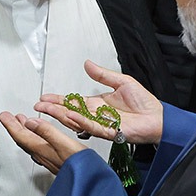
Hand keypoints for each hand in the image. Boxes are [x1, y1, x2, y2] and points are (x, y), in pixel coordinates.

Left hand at [0, 112, 86, 174]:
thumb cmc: (79, 164)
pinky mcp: (54, 160)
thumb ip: (46, 131)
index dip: (10, 124)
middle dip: (14, 126)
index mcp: (41, 149)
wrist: (89, 181)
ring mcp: (47, 158)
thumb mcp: (63, 143)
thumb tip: (30, 122)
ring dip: (24, 130)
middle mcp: (42, 155)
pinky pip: (37, 146)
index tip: (3, 116)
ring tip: (21, 122)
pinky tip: (38, 135)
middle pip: (22, 138)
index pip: (20, 135)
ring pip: (30, 142)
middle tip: (7, 117)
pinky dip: (34, 136)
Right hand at [35, 60, 163, 144]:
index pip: (73, 102)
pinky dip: (80, 121)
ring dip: (61, 115)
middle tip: (38, 106)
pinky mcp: (109, 131)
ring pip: (76, 120)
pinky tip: (69, 116)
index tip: (44, 97)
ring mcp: (101, 124)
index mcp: (97, 104)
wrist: (158, 117)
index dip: (58, 100)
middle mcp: (95, 115)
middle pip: (69, 112)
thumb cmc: (144, 102)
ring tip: (48, 110)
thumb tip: (88, 64)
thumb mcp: (121, 81)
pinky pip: (92, 127)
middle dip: (53, 108)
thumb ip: (103, 74)